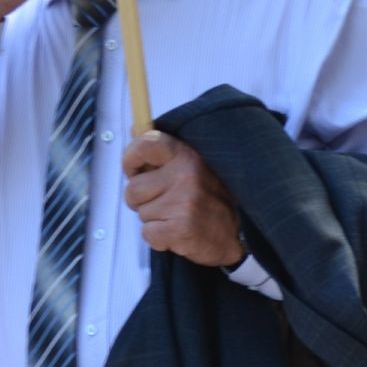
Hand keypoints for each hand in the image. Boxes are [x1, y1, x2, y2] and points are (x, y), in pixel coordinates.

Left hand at [122, 132, 245, 267]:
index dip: (130, 159)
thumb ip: (161, 150)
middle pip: (133, 189)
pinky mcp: (181, 228)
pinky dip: (158, 238)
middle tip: (165, 203)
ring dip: (153, 219)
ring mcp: (184, 202)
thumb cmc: (209, 198)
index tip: (135, 171)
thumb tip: (133, 128)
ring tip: (176, 216)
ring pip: (141, 213)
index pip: (145, 144)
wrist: (236, 235)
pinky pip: (147, 234)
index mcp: (186, 155)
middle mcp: (185, 175)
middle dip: (142, 201)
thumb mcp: (192, 165)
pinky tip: (177, 231)